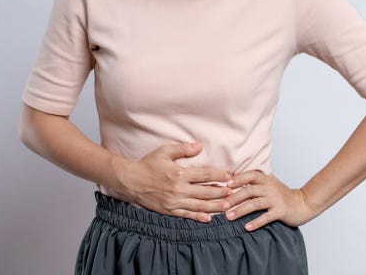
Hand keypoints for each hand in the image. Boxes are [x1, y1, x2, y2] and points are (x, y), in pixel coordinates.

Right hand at [109, 141, 233, 222]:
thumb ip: (183, 148)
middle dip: (222, 192)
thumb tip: (201, 146)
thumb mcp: (164, 151)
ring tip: (228, 206)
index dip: (220, 176)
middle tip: (234, 192)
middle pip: (206, 192)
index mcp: (179, 173)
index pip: (205, 175)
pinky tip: (209, 218)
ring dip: (215, 206)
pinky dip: (198, 217)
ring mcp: (174, 201)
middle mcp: (178, 189)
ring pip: (199, 206)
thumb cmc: (148, 164)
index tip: (230, 177)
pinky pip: (187, 215)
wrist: (130, 181)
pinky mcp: (169, 210)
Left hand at [224, 170, 315, 230]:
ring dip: (240, 210)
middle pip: (249, 191)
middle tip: (222, 205)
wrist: (303, 203)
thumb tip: (232, 182)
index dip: (238, 179)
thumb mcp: (269, 184)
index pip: (250, 175)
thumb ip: (254, 183)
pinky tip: (246, 227)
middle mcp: (270, 188)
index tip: (226, 184)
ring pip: (255, 204)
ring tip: (229, 217)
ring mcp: (275, 200)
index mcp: (266, 180)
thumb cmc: (282, 195)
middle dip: (234, 198)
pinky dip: (256, 222)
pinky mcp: (280, 211)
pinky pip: (266, 217)